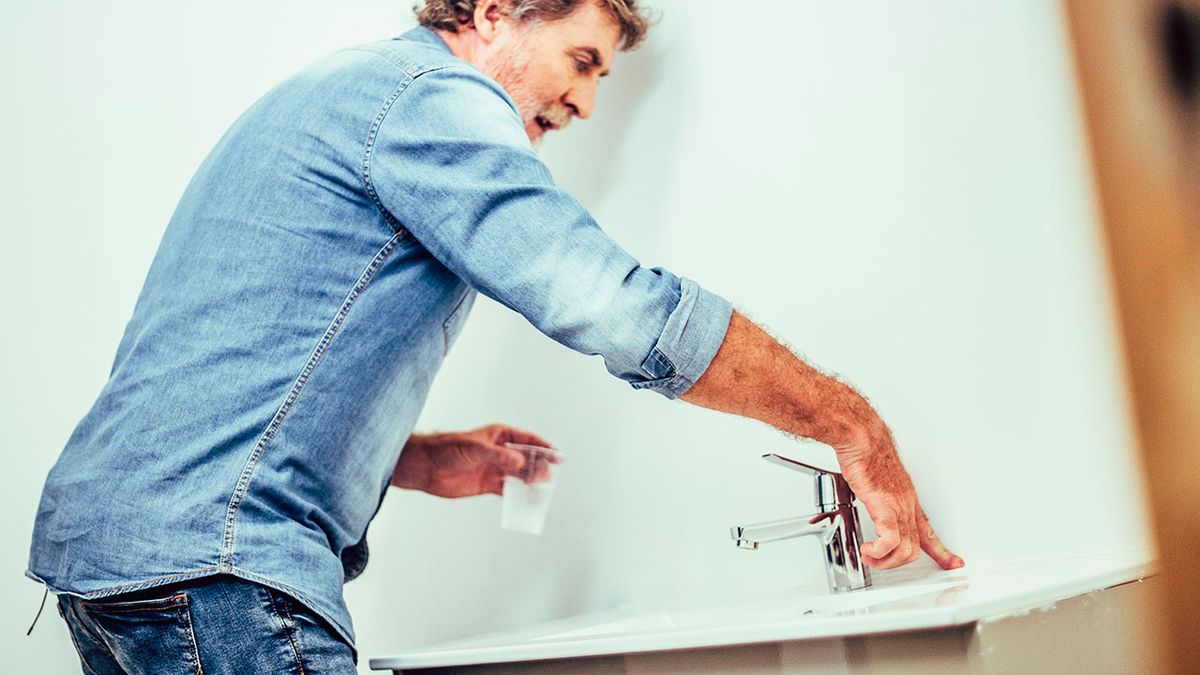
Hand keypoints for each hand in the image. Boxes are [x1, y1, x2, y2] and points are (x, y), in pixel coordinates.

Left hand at [391, 423, 556, 498]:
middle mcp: (500, 451)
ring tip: (542, 487)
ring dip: (531, 480)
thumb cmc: (447, 449)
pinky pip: (508, 490)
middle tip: (549, 476)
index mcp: (499, 435)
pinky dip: (518, 495)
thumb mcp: (475, 449)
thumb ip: (499, 456)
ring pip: (520, 475)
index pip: (527, 439)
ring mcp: (495, 468)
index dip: (544, 447)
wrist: (425, 467)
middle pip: (527, 458)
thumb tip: (521, 462)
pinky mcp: (487, 484)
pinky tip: (528, 500)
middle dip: (540, 466)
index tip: (558, 456)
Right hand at [834, 425, 963, 570]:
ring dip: (885, 561)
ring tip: (870, 556)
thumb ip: (878, 493)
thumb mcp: (878, 479)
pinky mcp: (884, 507)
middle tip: (877, 561)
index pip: (929, 532)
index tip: (953, 563)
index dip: (942, 552)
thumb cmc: (867, 453)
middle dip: (895, 562)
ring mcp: (898, 507)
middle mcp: (907, 505)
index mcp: (907, 500)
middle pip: (916, 548)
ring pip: (905, 549)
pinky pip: (890, 540)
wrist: (863, 439)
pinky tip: (868, 550)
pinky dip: (879, 552)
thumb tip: (870, 497)